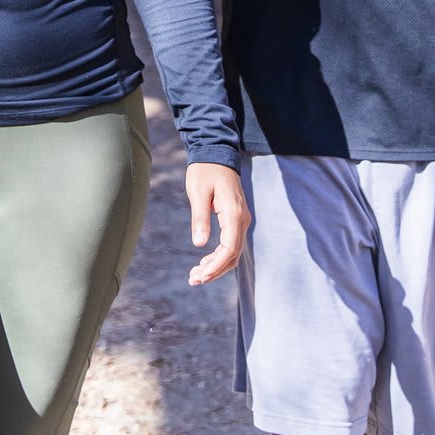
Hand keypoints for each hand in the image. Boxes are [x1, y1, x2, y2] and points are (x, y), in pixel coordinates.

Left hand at [185, 162, 249, 285]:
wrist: (216, 154)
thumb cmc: (205, 171)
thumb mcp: (198, 192)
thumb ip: (200, 218)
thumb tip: (199, 244)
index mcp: (233, 214)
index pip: (229, 249)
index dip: (216, 266)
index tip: (200, 276)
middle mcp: (241, 219)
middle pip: (233, 255)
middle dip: (215, 271)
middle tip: (193, 280)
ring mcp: (241, 220)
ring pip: (233, 252)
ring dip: (216, 266)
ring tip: (195, 275)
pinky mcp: (235, 219)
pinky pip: (231, 243)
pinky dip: (219, 256)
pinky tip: (204, 262)